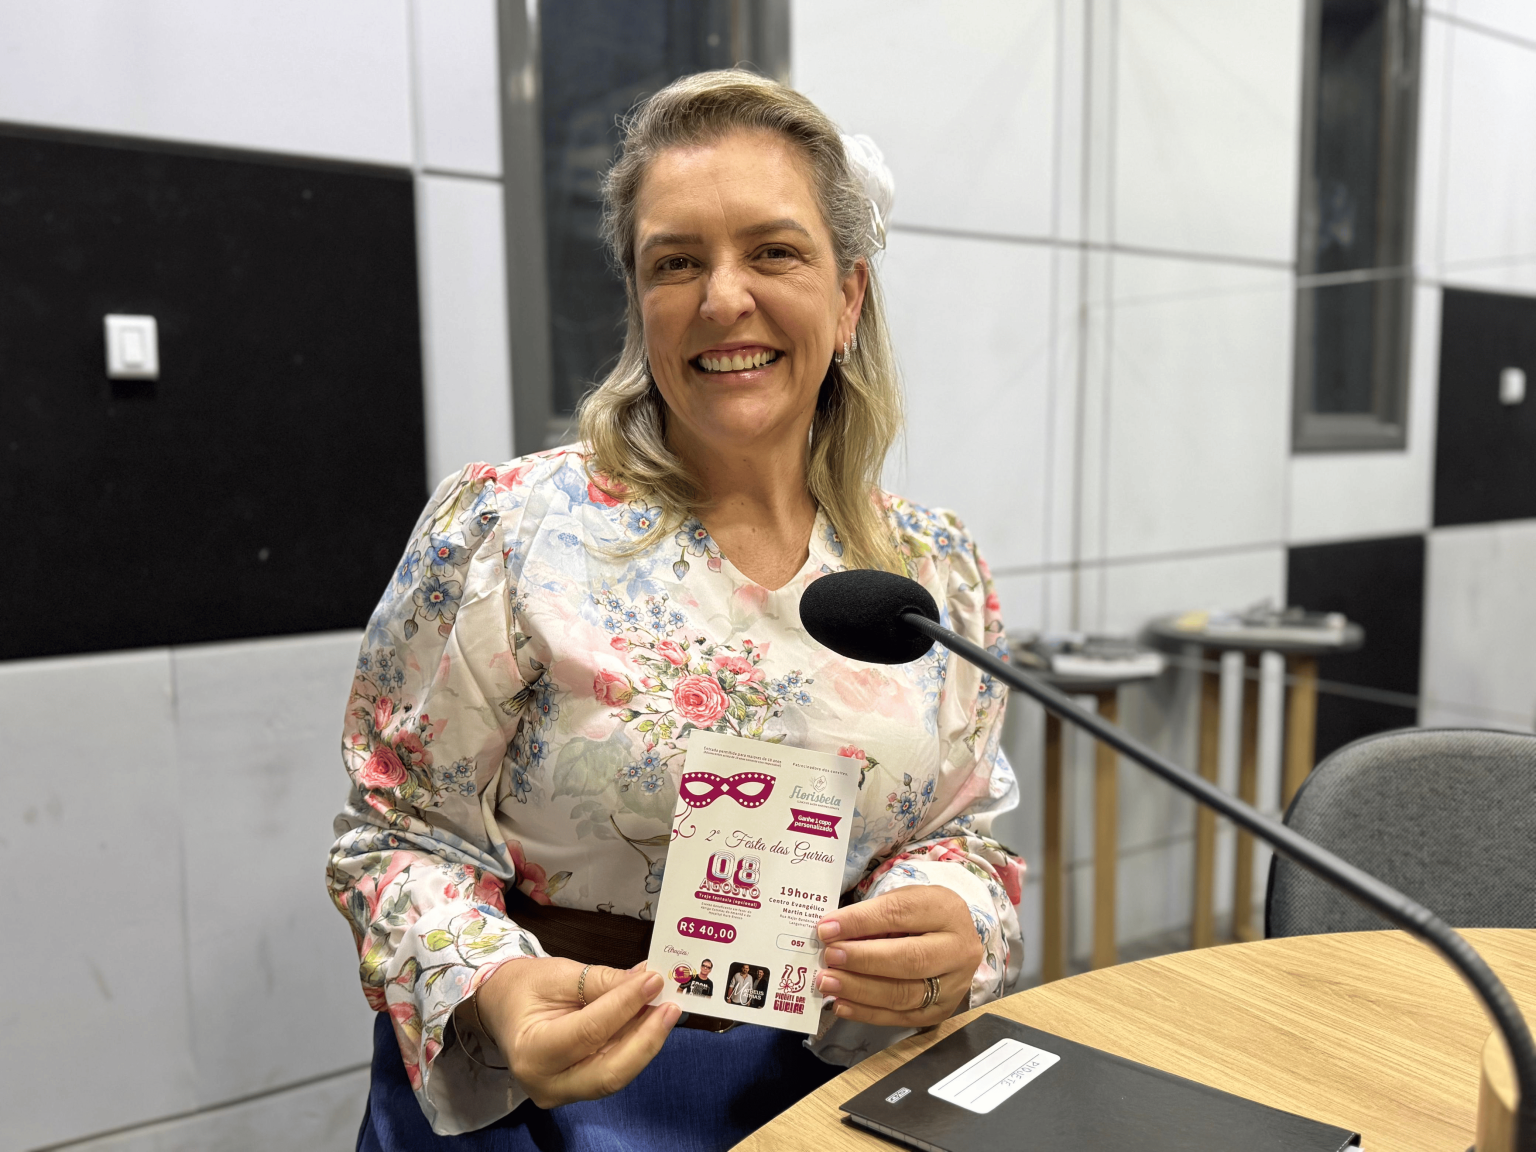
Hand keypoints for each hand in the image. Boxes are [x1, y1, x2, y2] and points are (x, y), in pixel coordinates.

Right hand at [471, 957, 679, 1107]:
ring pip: (617, 1074)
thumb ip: (603, 982)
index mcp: (532, 1051)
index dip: (625, 1005)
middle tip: (670, 1006)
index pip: (589, 1031)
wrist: (503, 1007)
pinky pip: (613, 1070)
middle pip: (610, 1072)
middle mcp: (545, 1083)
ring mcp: (562, 1093)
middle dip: (646, 1038)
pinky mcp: (577, 1090)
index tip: (654, 980)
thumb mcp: (561, 974)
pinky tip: (650, 1022)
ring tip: (666, 1009)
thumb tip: (647, 980)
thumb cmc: (525, 988)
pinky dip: (634, 1046)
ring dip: (646, 1042)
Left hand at [815, 885, 980, 1026]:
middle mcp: (958, 950)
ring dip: (860, 990)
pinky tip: (841, 1005)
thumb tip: (831, 935)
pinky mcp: (941, 1012)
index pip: (901, 914)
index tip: (826, 929)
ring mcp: (953, 985)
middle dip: (863, 960)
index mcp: (947, 910)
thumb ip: (871, 917)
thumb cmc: (919, 917)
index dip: (861, 922)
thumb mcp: (901, 902)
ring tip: (828, 982)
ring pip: (905, 994)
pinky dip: (867, 1013)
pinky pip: (901, 1017)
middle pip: (910, 959)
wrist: (952, 943)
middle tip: (829, 957)